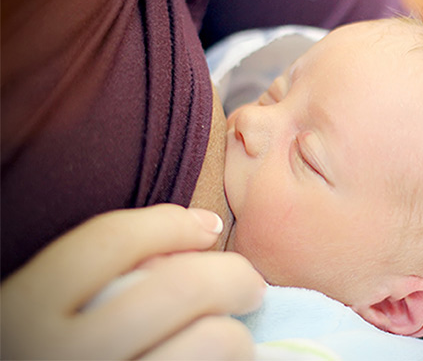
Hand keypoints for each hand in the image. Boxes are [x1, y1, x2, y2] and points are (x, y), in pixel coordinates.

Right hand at [0, 204, 264, 359]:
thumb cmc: (38, 353)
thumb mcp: (39, 315)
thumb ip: (93, 279)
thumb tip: (190, 241)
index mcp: (24, 313)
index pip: (111, 240)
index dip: (170, 224)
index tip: (207, 226)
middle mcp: (62, 356)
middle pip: (180, 288)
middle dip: (232, 276)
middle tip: (250, 286)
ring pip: (211, 342)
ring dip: (236, 335)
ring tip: (235, 339)